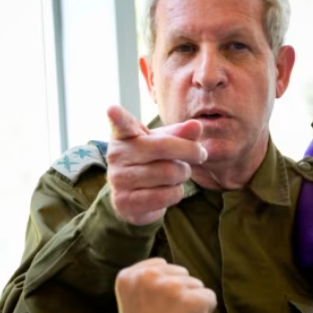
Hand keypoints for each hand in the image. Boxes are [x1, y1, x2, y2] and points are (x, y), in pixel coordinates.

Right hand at [106, 105, 206, 225]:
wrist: (135, 198)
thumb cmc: (152, 162)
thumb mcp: (165, 143)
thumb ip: (181, 133)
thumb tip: (197, 125)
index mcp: (124, 135)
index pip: (121, 125)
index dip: (117, 117)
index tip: (112, 109)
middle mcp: (116, 155)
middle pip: (163, 147)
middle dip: (190, 151)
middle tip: (200, 154)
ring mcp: (118, 180)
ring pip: (169, 173)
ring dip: (183, 174)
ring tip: (179, 173)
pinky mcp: (126, 202)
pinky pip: (165, 196)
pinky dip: (176, 193)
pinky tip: (170, 190)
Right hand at [115, 258, 216, 312]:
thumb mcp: (134, 305)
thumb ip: (149, 284)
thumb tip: (176, 271)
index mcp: (127, 277)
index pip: (160, 266)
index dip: (162, 292)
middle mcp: (148, 277)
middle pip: (180, 274)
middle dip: (179, 296)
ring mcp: (171, 287)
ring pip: (196, 286)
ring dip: (191, 305)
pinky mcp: (194, 300)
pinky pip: (209, 298)